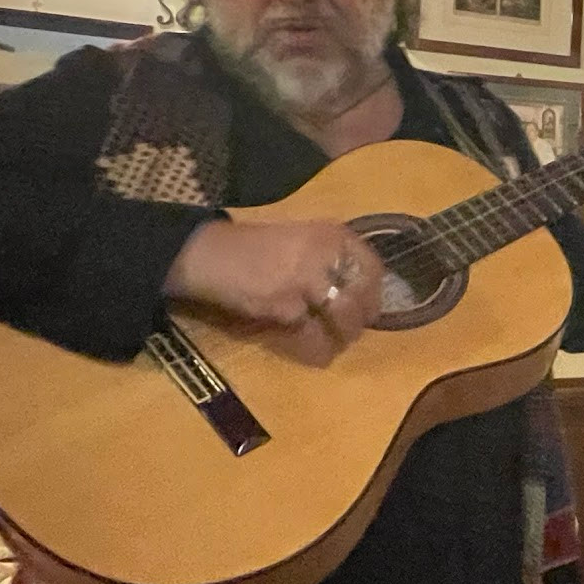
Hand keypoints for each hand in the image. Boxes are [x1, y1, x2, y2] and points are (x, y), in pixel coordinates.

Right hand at [164, 219, 384, 363]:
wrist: (209, 255)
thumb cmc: (254, 248)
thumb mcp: (302, 240)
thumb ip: (331, 259)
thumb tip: (360, 291)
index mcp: (332, 234)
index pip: (372, 268)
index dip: (374, 293)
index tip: (368, 308)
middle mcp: (325, 254)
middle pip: (362, 297)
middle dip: (360, 320)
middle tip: (351, 330)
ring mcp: (306, 280)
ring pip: (343, 320)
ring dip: (341, 336)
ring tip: (333, 342)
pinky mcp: (286, 307)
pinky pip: (312, 336)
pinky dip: (314, 347)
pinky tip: (311, 349)